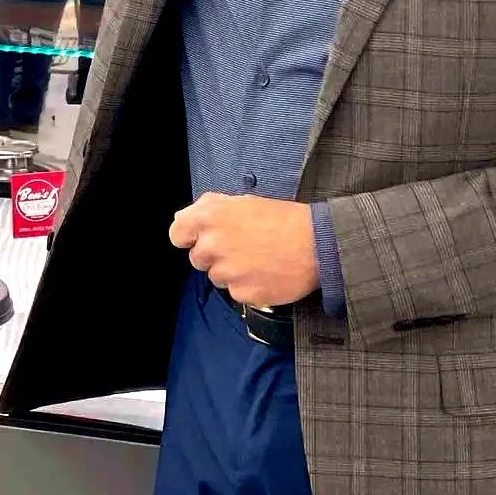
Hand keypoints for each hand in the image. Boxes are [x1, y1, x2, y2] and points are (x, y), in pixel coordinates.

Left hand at [168, 194, 320, 308]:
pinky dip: (247, 286)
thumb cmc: (285, 219)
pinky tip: (265, 273)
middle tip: (242, 247)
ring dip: (231, 271)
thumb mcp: (245, 201)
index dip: (188, 236)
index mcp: (211, 218)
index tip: (200, 238)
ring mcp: (227, 272)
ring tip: (258, 259)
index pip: (177, 234)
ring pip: (216, 277)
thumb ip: (210, 207)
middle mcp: (214, 245)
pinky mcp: (242, 293)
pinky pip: (235, 292)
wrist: (318, 244)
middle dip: (214, 255)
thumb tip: (184, 218)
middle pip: (197, 258)